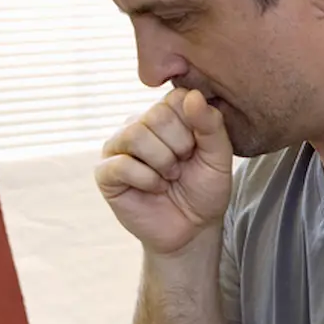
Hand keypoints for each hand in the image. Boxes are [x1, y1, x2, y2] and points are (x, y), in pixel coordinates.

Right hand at [95, 88, 233, 255]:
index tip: (198, 148)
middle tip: (182, 166)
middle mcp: (139, 123)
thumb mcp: (218, 157)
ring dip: (163, 163)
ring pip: (136, 135)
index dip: (194, 126)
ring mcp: (118, 147)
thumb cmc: (205, 188)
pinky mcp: (105, 172)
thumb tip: (193, 95)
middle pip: (156, 116)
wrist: (192, 227)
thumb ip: (212, 125)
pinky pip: (122, 164)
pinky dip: (148, 180)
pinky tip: (155, 188)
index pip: (177, 98)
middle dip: (179, 147)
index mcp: (167, 114)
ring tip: (170, 177)